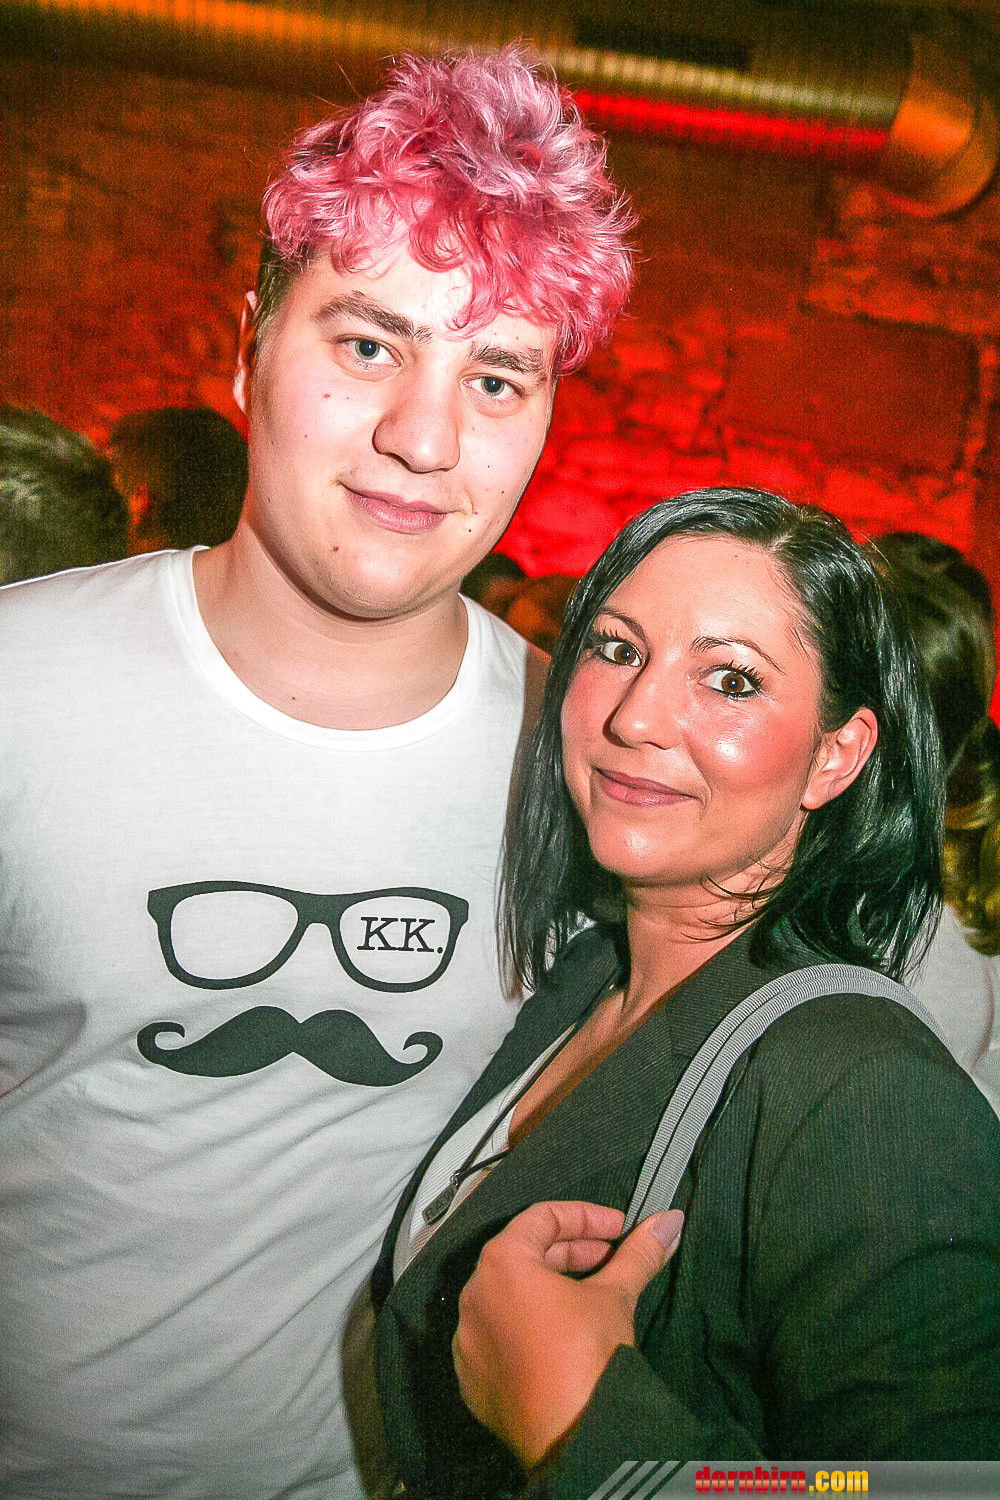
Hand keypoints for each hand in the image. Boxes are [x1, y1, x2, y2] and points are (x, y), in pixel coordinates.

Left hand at [452, 1201, 682, 1470]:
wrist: (574, 1440)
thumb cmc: (587, 1355)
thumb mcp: (616, 1296)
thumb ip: (639, 1253)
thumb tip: (668, 1222)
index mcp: (500, 1265)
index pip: (541, 1218)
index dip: (585, 1217)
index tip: (619, 1229)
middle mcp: (473, 1297)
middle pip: (522, 1255)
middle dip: (571, 1253)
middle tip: (610, 1257)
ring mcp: (468, 1342)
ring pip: (508, 1298)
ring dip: (548, 1290)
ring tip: (589, 1297)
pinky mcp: (473, 1382)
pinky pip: (498, 1339)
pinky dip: (527, 1329)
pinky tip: (560, 1338)